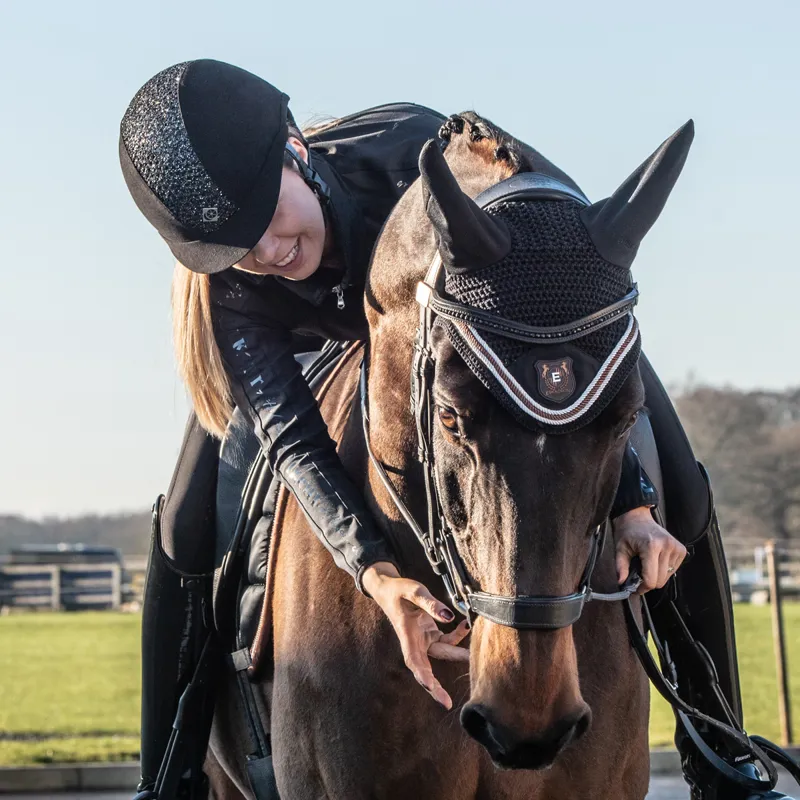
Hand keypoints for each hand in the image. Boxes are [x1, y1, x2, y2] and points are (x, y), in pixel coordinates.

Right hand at [362, 562, 469, 709]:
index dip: (421, 674)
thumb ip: (431, 604)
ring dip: (456, 656)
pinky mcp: (430, 635)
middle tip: (446, 703)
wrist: (389, 589)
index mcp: (406, 634)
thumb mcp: (414, 591)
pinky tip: (465, 626)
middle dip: (435, 687)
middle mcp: (414, 642)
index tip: (429, 686)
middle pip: (424, 669)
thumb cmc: (399, 590)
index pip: (413, 659)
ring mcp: (422, 640)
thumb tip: (450, 617)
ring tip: (473, 656)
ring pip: (440, 654)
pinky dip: (456, 636)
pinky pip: (446, 641)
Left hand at [612, 507, 686, 593]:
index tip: (636, 587)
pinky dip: (664, 570)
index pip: (652, 579)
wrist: (637, 517)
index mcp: (651, 546)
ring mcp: (676, 547)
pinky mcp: (681, 550)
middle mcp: (667, 546)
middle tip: (639, 575)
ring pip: (668, 577)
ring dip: (657, 576)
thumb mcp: (620, 549)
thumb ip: (620, 567)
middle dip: (648, 582)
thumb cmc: (628, 532)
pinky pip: (674, 570)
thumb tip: (621, 582)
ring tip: (647, 565)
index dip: (642, 587)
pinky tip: (656, 561)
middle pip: (660, 581)